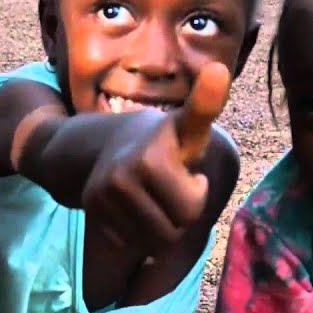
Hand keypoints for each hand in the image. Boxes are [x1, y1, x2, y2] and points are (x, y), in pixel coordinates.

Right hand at [81, 61, 231, 249]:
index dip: (197, 181)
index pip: (192, 203)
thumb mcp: (185, 127)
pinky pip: (131, 243)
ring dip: (162, 226)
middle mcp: (125, 174)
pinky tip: (135, 208)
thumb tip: (220, 68)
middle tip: (174, 188)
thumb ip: (205, 108)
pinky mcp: (92, 210)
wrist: (98, 145)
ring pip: (155, 241)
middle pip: (179, 226)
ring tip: (156, 198)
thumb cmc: (159, 141)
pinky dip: (138, 233)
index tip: (208, 106)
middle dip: (183, 211)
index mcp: (154, 154)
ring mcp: (104, 194)